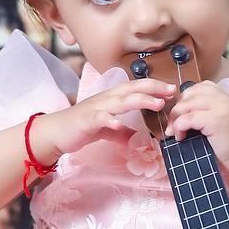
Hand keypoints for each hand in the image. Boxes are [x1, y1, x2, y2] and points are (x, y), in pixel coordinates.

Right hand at [53, 78, 177, 156]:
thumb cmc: (81, 128)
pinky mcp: (86, 121)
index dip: (154, 87)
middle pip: (132, 89)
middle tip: (172, 91)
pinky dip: (110, 121)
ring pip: (121, 101)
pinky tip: (119, 125)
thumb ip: (123, 132)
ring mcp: (96, 108)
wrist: (55, 132)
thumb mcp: (107, 130)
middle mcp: (106, 99)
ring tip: (157, 104)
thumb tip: (141, 140)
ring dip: (140, 100)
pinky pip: (99, 119)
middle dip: (153, 88)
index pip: (136, 88)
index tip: (172, 90)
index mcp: (112, 99)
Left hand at [161, 80, 228, 168]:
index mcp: (224, 96)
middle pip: (189, 94)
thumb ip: (202, 109)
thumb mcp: (214, 120)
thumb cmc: (224, 144)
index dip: (184, 99)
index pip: (198, 87)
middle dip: (176, 109)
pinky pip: (188, 118)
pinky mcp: (216, 120)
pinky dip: (179, 127)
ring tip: (174, 132)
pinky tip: (180, 137)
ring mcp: (221, 107)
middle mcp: (224, 98)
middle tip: (171, 125)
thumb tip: (176, 108)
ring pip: (186, 105)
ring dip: (175, 119)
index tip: (179, 115)